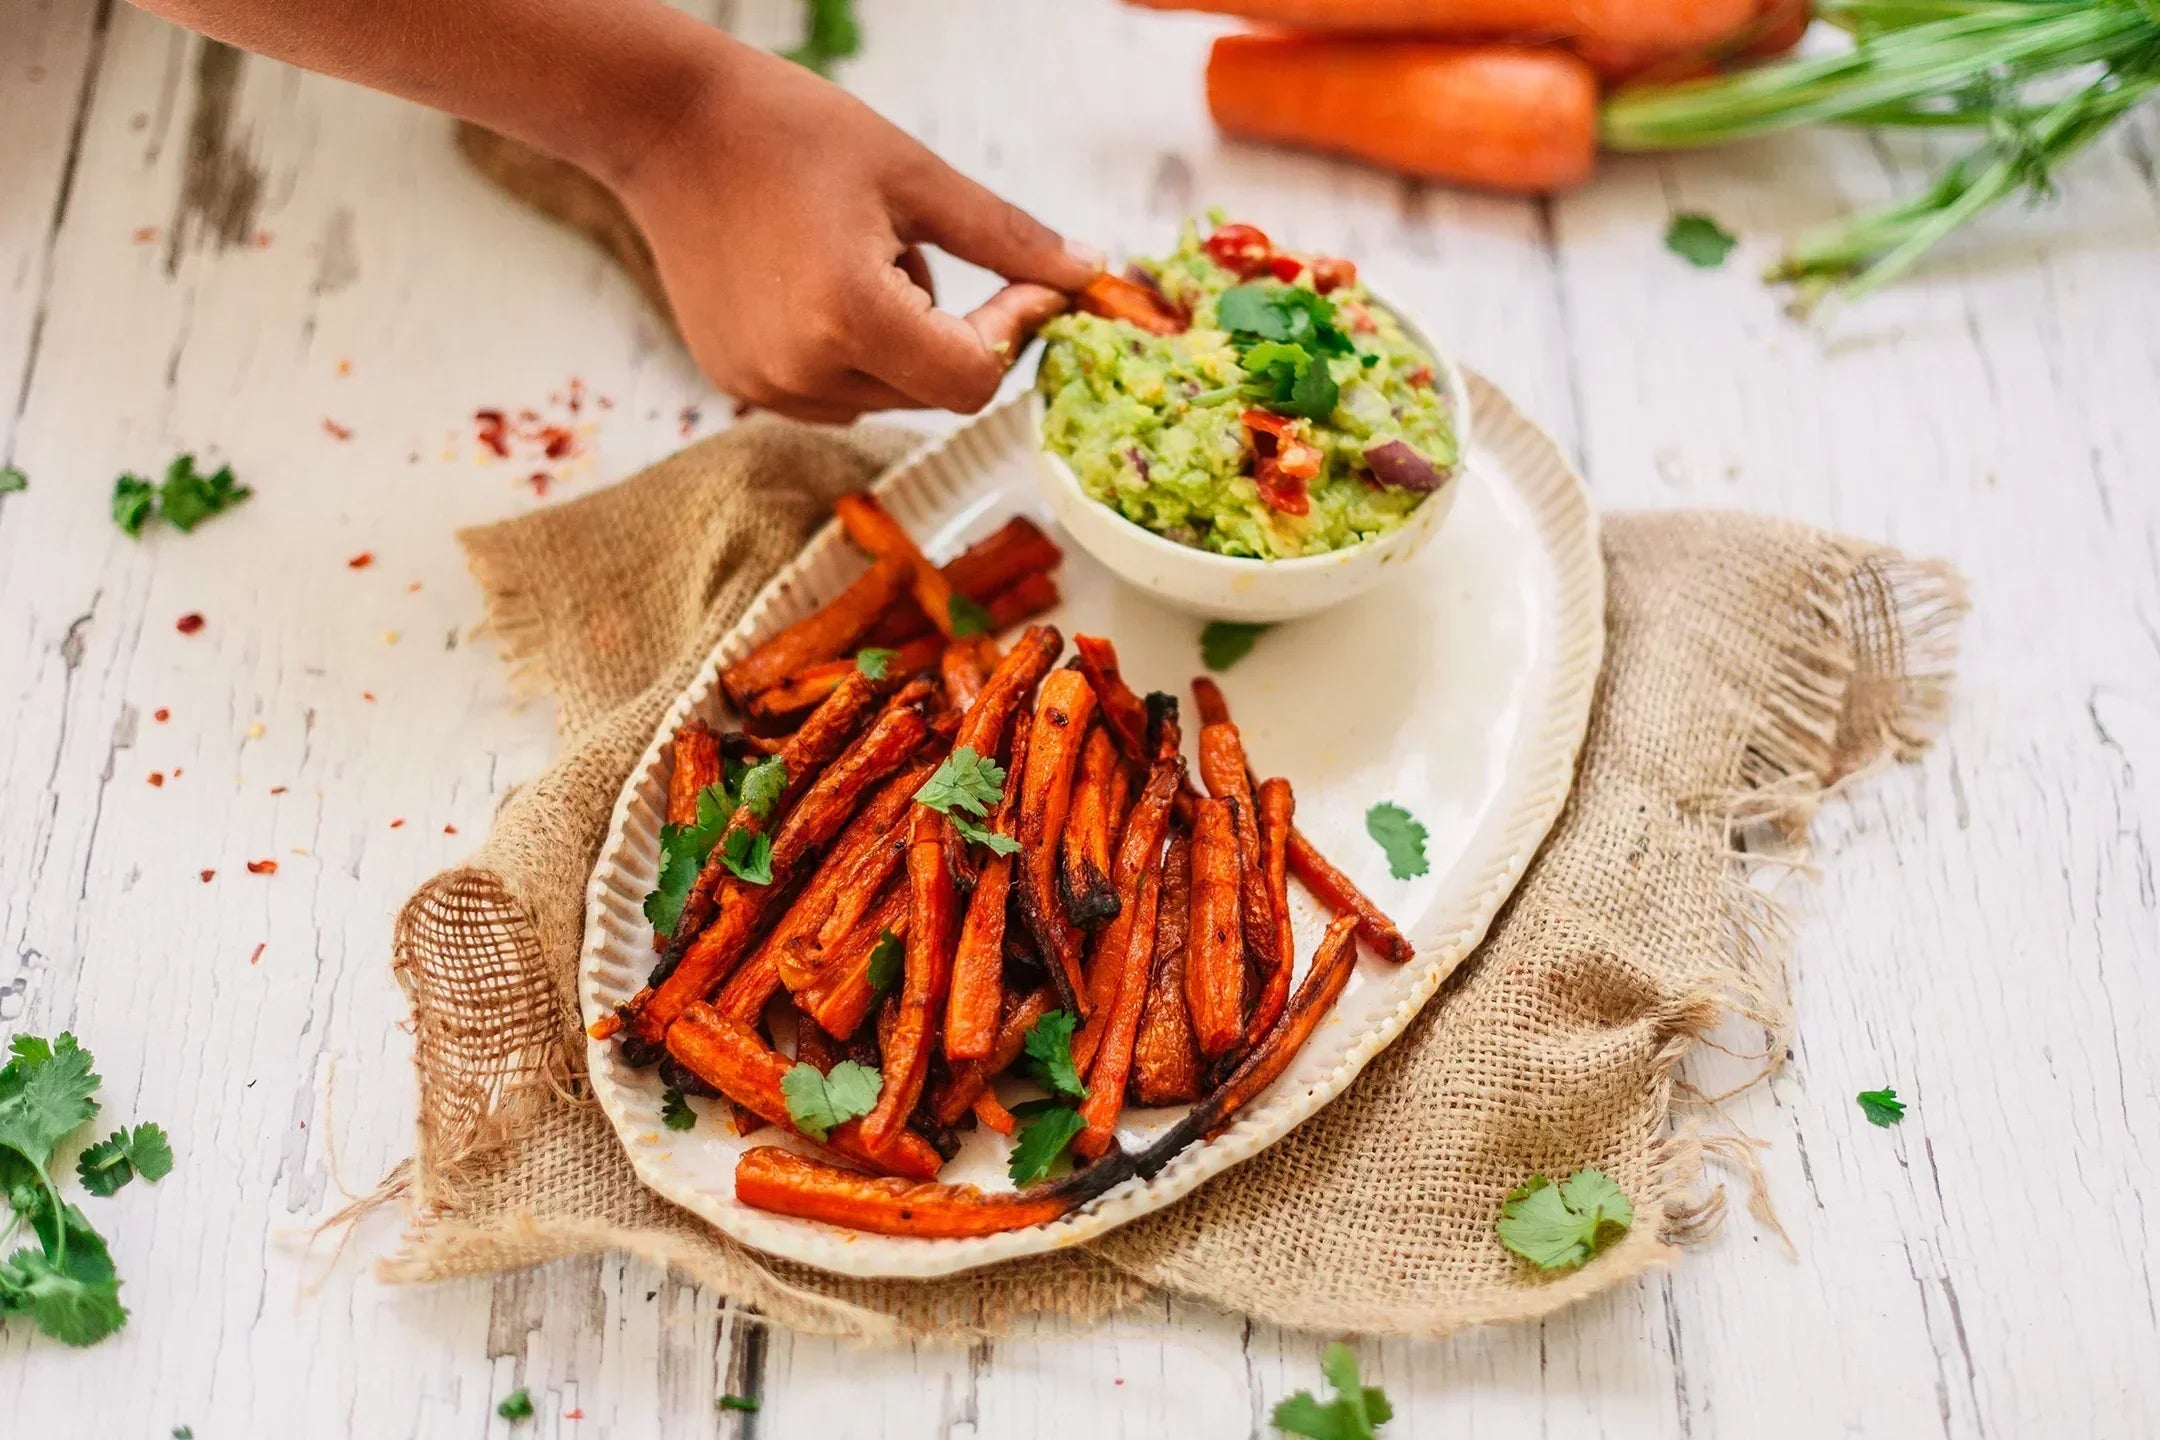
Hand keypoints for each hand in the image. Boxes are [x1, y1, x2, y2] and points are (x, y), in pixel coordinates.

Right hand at [611, 36, 1102, 422]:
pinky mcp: (739, 384)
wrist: (666, 126)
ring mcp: (764, 386)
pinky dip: (852, 351)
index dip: (1014, 333)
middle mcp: (802, 371)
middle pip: (934, 391)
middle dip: (954, 331)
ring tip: (853, 257)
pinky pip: (835, 392)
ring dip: (902, 343)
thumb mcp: (916, 177)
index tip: (1029, 285)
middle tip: (916, 245)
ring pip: (887, 395)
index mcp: (848, 316)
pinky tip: (814, 281)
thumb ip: (1009, 240)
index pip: (974, 378)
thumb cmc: (791, 131)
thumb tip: (1089, 274)